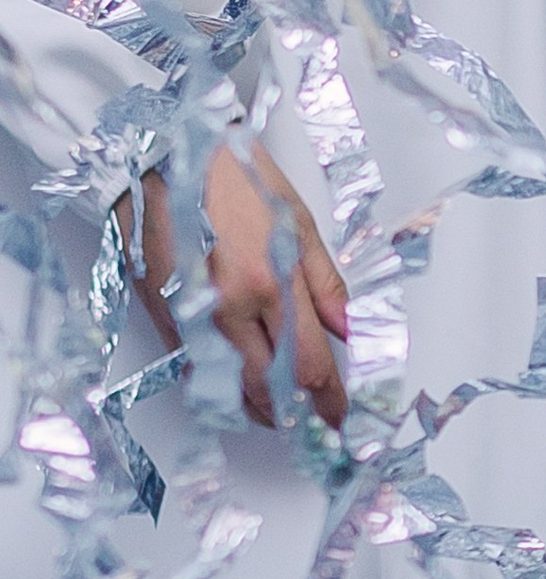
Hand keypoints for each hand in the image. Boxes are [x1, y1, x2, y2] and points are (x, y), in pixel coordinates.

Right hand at [131, 138, 348, 428]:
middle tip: (317, 424)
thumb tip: (353, 329)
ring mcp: (191, 317)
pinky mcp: (162, 317)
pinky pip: (197, 370)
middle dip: (298, 414)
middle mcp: (229, 308)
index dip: (331, 401)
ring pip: (230, 388)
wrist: (159, 154)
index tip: (343, 418)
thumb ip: (327, 284)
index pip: (310, 365)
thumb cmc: (229, 174)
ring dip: (261, 409)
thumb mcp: (296, 221)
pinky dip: (222, 385)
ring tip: (283, 412)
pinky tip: (239, 384)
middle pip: (271, 388)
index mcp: (270, 282)